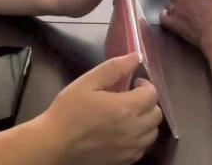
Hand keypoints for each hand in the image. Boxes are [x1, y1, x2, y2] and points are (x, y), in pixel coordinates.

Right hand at [36, 54, 161, 164]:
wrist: (55, 143)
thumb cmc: (69, 110)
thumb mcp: (87, 82)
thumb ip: (114, 68)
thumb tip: (136, 57)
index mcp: (125, 108)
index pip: (152, 94)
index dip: (145, 85)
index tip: (132, 83)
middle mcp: (133, 130)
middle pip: (156, 114)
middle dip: (147, 102)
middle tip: (130, 97)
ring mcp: (130, 148)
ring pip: (152, 133)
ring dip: (145, 120)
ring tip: (128, 114)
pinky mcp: (124, 160)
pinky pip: (143, 148)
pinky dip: (139, 138)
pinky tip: (124, 131)